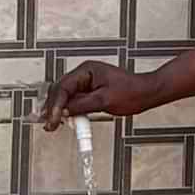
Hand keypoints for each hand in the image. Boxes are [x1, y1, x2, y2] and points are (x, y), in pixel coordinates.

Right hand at [39, 61, 163, 130]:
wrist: (147, 93)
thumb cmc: (132, 92)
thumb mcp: (104, 100)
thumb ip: (81, 105)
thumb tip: (63, 111)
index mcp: (86, 70)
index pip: (63, 87)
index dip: (56, 104)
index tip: (53, 118)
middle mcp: (84, 74)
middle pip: (60, 90)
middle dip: (52, 107)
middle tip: (48, 123)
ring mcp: (86, 82)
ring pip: (65, 96)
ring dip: (58, 109)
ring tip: (51, 123)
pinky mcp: (90, 91)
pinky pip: (74, 100)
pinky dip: (68, 110)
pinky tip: (64, 119)